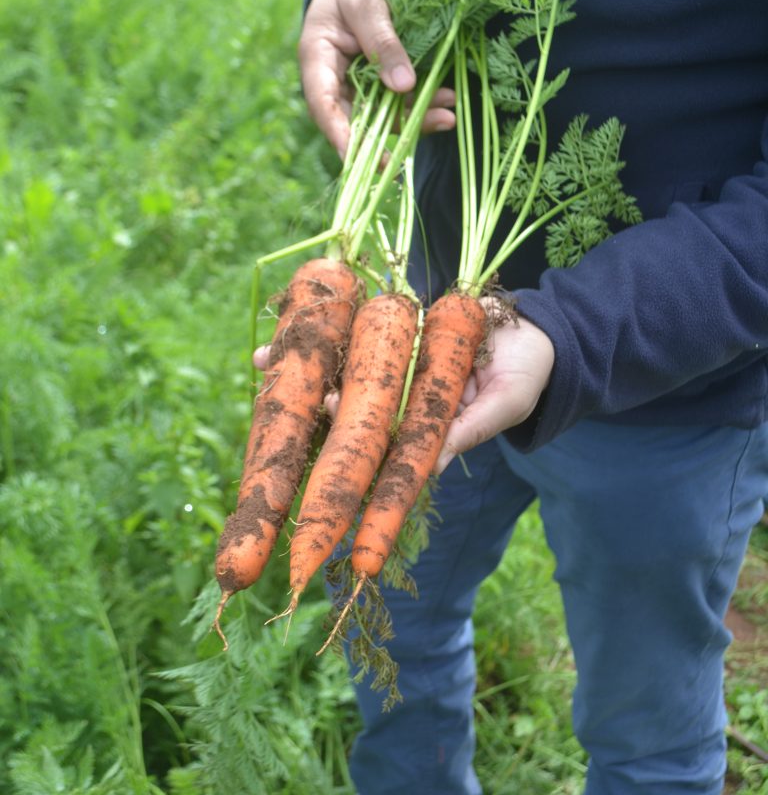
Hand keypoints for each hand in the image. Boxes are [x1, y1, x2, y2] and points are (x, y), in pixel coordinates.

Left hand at [253, 308, 554, 473]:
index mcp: (420, 426)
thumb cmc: (525, 376)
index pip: (377, 442)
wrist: (533, 332)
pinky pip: (349, 334)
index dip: (346, 446)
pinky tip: (283, 330)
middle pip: (344, 411)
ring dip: (300, 371)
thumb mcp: (505, 403)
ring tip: (262, 363)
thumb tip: (434, 463)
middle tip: (279, 403)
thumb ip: (470, 428)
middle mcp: (397, 401)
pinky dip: (317, 332)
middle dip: (307, 409)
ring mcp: (390, 368)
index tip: (324, 423)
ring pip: (337, 374)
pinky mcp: (389, 334)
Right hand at [299, 0, 455, 158]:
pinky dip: (421, 104)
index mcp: (317, 61)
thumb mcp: (367, 4)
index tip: (360, 159)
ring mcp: (356, 86)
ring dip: (414, 119)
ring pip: (382, 115)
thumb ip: (382, 42)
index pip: (324, 106)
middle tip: (416, 148)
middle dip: (387, 135)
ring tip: (448, 117)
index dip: (341, 136)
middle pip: (356, 119)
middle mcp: (334, 82)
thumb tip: (403, 86)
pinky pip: (398, 102)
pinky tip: (447, 100)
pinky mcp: (377, 85)